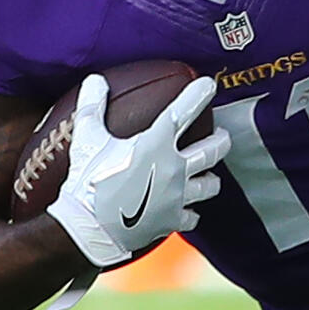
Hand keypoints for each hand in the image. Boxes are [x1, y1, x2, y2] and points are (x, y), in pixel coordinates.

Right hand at [45, 74, 226, 268]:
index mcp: (156, 144)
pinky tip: (186, 209)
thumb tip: (95, 80)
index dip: (198, 95)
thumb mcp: (86, 140)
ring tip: (207, 174)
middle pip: (215, 149)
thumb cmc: (86, 182)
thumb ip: (93, 108)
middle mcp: (175, 168)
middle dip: (222, 140)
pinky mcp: (174, 220)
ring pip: (210, 184)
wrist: (87, 229)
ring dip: (210, 178)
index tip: (209, 84)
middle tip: (221, 136)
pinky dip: (190, 212)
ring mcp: (178, 196)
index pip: (184, 112)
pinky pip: (193, 215)